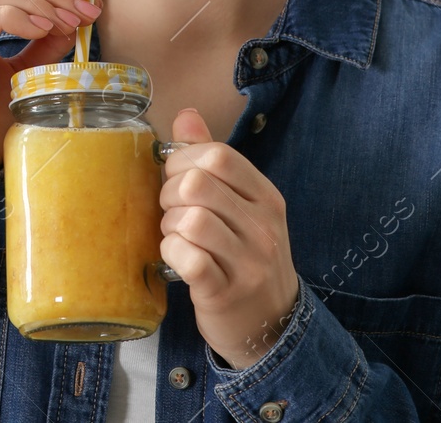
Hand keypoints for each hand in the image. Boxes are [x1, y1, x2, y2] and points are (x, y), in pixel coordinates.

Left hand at [159, 108, 300, 369]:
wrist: (271, 325)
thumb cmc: (244, 256)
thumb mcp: (240, 206)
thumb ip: (212, 160)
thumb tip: (186, 114)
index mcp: (266, 196)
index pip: (218, 155)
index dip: (182, 161)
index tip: (175, 180)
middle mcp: (264, 226)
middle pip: (197, 184)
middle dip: (169, 195)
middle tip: (172, 214)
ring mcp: (249, 261)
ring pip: (190, 220)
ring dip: (169, 228)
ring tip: (176, 239)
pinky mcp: (226, 292)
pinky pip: (188, 258)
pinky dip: (172, 255)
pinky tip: (177, 261)